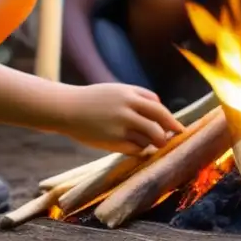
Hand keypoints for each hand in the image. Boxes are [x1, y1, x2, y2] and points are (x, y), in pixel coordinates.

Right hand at [65, 83, 183, 154]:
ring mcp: (121, 124)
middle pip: (160, 119)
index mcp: (129, 93)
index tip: (174, 126)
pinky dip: (140, 150)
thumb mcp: (115, 91)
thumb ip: (136, 98)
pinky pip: (137, 148)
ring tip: (152, 145)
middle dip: (170, 129)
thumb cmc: (92, 100)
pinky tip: (136, 149)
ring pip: (150, 136)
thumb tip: (159, 113)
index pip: (157, 105)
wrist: (65, 108)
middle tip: (174, 137)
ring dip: (154, 142)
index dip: (167, 117)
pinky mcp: (113, 140)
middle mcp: (127, 107)